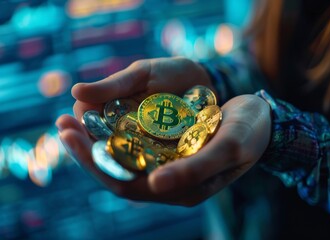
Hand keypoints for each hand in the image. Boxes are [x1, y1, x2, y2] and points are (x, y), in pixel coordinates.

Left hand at [56, 57, 271, 205]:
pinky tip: (100, 114)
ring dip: (94, 139)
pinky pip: (132, 144)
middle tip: (62, 123)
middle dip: (85, 151)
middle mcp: (167, 181)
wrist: (262, 120)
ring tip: (73, 115)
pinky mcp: (167, 148)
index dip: (94, 164)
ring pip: (120, 158)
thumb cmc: (249, 133)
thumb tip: (153, 186)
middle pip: (116, 173)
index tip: (70, 134)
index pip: (125, 185)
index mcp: (180, 189)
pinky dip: (113, 130)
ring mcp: (166, 164)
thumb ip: (194, 170)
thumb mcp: (227, 148)